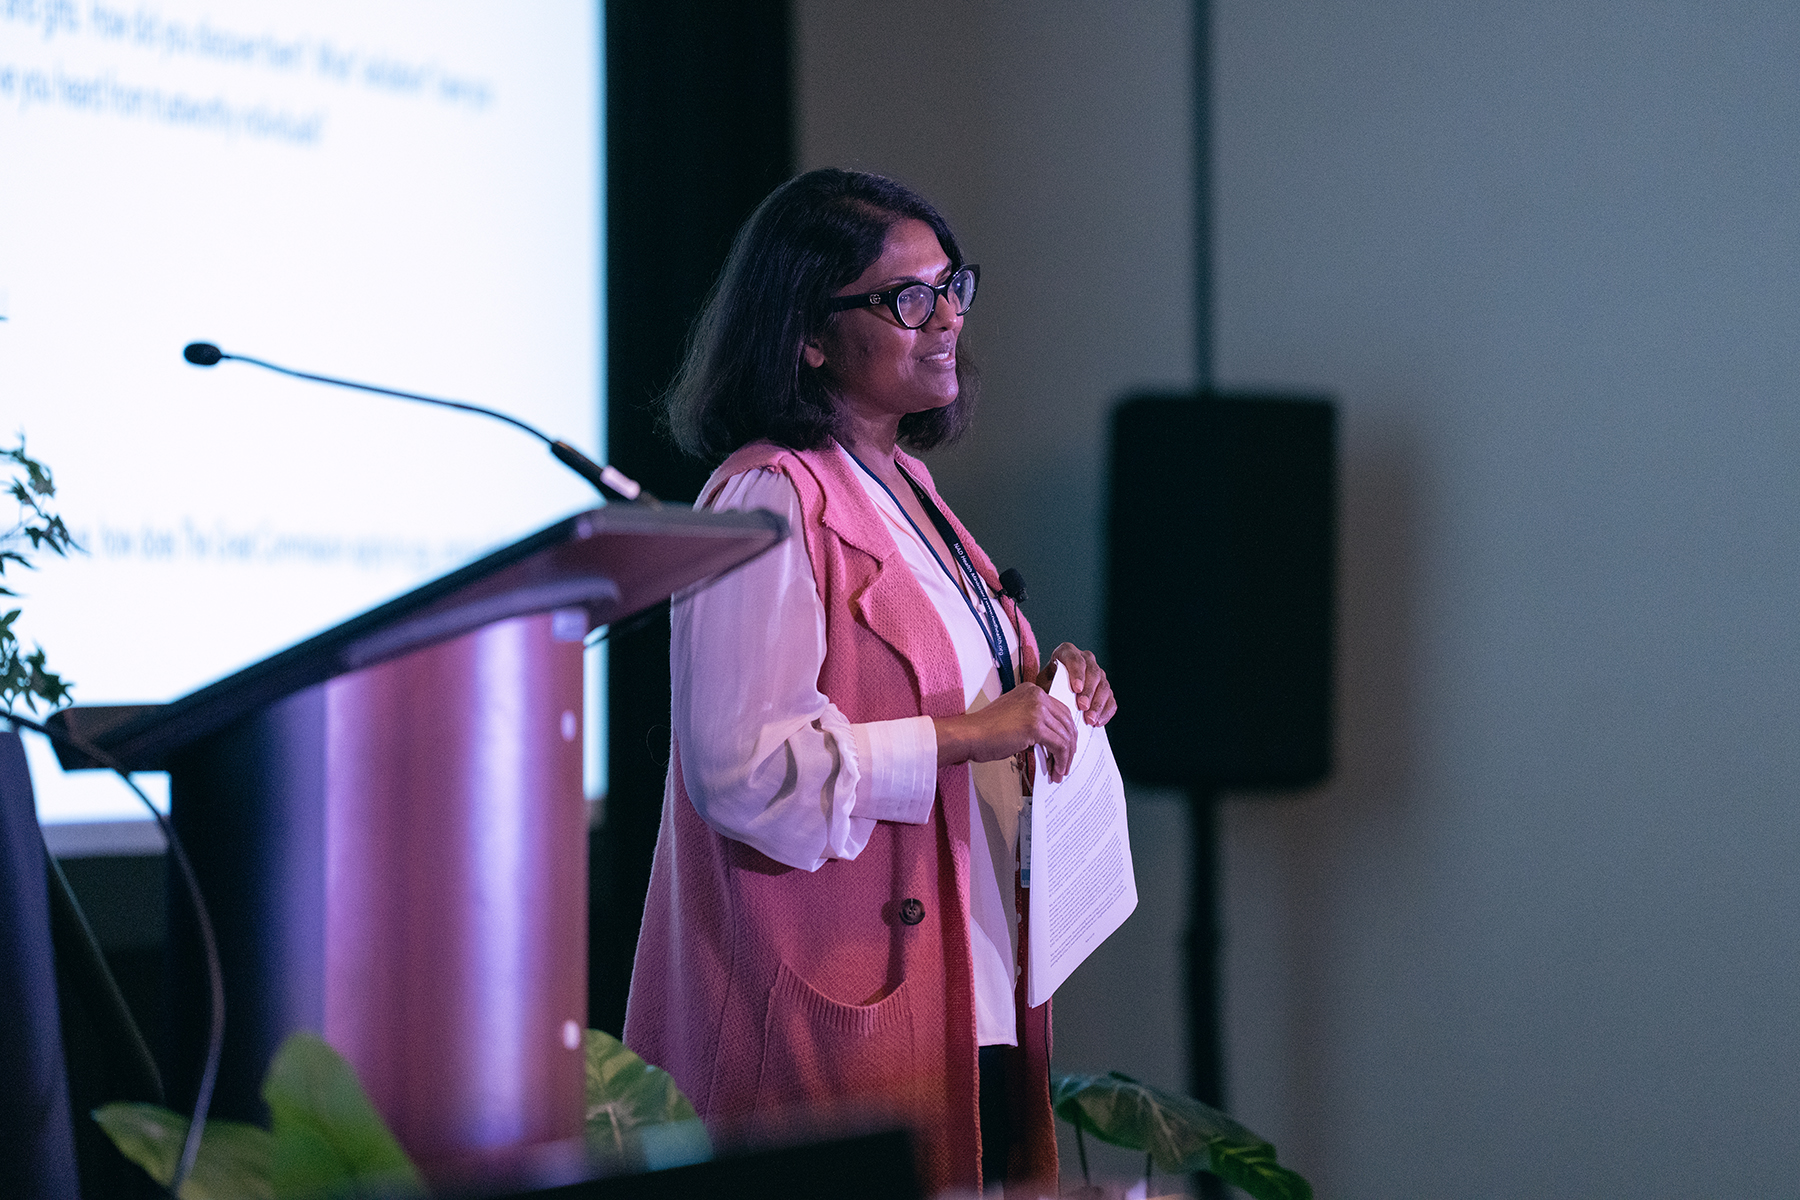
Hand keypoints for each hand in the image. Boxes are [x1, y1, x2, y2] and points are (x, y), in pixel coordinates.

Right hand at [934, 681, 1079, 781]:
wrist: (970, 735)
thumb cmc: (987, 731)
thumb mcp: (1016, 717)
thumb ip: (1036, 721)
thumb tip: (1054, 740)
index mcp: (1032, 691)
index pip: (1061, 711)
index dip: (1067, 732)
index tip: (1067, 748)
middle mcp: (1037, 695)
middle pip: (1067, 722)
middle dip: (1070, 746)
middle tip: (1066, 763)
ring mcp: (1037, 709)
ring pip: (1065, 735)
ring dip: (1065, 757)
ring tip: (1060, 772)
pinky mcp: (1035, 725)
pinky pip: (1058, 745)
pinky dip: (1060, 760)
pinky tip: (1056, 770)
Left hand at [1040, 643, 1117, 727]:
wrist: (1053, 690)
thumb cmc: (1046, 684)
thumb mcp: (1042, 683)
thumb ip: (1048, 686)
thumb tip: (1055, 695)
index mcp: (1067, 652)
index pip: (1075, 659)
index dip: (1077, 674)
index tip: (1076, 689)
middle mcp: (1086, 659)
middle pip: (1093, 673)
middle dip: (1089, 691)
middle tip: (1083, 707)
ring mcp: (1098, 673)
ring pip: (1104, 686)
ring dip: (1098, 704)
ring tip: (1090, 720)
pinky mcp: (1105, 688)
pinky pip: (1110, 699)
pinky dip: (1106, 711)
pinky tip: (1098, 722)